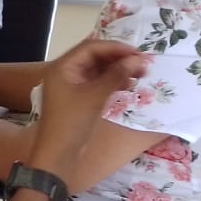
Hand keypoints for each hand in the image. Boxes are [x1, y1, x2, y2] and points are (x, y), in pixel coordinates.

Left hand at [31, 40, 149, 167]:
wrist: (58, 153)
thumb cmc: (72, 121)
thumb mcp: (96, 95)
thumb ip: (117, 75)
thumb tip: (138, 59)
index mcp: (63, 67)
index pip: (91, 47)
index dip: (115, 48)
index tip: (138, 53)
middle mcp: (66, 72)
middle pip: (95, 57)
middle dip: (119, 59)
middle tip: (142, 64)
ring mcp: (72, 85)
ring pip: (98, 70)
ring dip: (118, 71)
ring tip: (140, 75)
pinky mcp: (79, 98)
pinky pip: (97, 83)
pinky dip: (112, 82)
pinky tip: (129, 86)